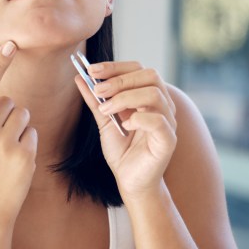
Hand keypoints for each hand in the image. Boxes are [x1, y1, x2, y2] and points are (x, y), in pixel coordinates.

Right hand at [0, 41, 37, 225]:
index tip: (12, 44)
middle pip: (9, 101)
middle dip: (5, 114)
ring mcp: (5, 145)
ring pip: (23, 114)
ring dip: (18, 126)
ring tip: (4, 148)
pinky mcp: (24, 155)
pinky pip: (33, 132)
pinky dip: (27, 141)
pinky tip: (14, 159)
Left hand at [74, 60, 176, 198]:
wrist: (130, 181)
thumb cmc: (122, 151)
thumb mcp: (104, 120)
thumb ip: (95, 99)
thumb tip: (80, 76)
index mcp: (148, 96)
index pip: (138, 69)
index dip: (115, 67)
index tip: (92, 70)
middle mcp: (162, 105)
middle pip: (150, 76)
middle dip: (120, 80)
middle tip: (98, 90)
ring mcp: (168, 121)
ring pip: (154, 94)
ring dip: (125, 98)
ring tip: (106, 110)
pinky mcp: (168, 140)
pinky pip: (158, 121)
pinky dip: (139, 119)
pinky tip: (124, 126)